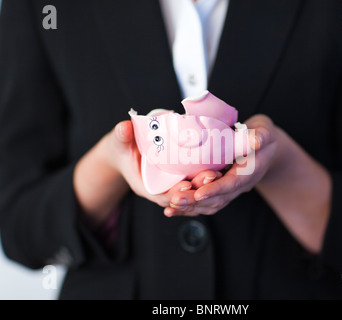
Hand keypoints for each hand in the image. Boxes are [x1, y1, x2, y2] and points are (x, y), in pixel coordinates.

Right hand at [105, 120, 219, 208]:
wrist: (126, 152)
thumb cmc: (123, 149)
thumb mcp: (120, 143)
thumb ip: (122, 136)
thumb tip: (124, 127)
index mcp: (147, 187)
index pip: (163, 196)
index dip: (175, 192)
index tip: (187, 184)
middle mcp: (162, 190)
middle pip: (182, 195)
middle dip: (197, 188)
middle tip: (212, 176)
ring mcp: (173, 185)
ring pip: (192, 191)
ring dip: (206, 185)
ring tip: (220, 172)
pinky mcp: (181, 178)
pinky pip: (196, 183)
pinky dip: (208, 179)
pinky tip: (221, 168)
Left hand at [163, 114, 278, 216]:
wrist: (265, 149)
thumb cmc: (262, 138)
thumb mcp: (265, 133)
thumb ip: (261, 136)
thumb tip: (257, 140)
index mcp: (249, 172)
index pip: (231, 184)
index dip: (215, 189)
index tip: (199, 194)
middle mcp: (239, 186)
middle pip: (217, 199)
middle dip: (196, 201)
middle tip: (176, 200)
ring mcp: (229, 190)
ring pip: (210, 204)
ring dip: (190, 207)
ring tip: (171, 207)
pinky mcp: (220, 190)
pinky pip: (205, 203)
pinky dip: (189, 208)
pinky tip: (172, 209)